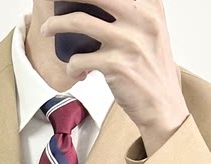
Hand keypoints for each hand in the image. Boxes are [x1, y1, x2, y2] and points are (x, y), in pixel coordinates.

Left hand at [40, 0, 189, 146]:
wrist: (163, 107)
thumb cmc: (152, 72)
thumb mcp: (153, 32)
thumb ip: (134, 12)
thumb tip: (99, 5)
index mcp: (150, 7)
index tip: (74, 0)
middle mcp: (141, 19)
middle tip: (55, 2)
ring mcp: (127, 42)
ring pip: (79, 21)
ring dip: (56, 25)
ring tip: (47, 29)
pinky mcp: (115, 65)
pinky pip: (79, 59)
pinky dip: (71, 66)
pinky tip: (75, 70)